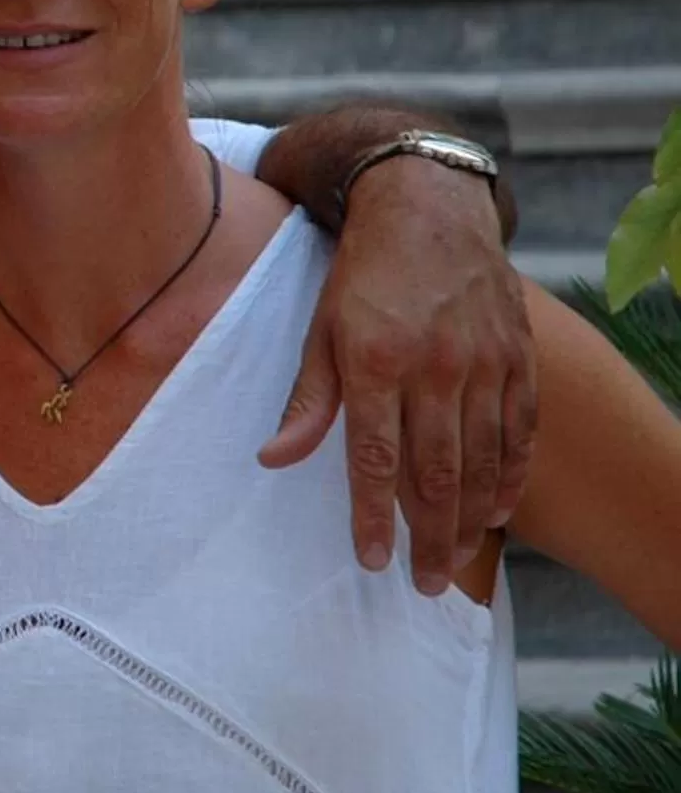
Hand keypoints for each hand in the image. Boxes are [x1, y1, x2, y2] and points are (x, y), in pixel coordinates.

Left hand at [260, 158, 535, 593]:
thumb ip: (306, 401)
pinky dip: (510, 476)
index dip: (374, 516)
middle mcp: (435, 367)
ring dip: (471, 519)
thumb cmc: (361, 276)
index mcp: (375, 362)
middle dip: (431, 537)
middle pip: (437, 472)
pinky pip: (519, 431)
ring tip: (456, 561)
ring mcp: (484, 363)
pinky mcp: (517, 357)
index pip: (376, 459)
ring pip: (483, 460)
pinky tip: (497, 511)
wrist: (428, 209)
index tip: (372, 560)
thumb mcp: (320, 331)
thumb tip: (273, 460)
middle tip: (426, 583)